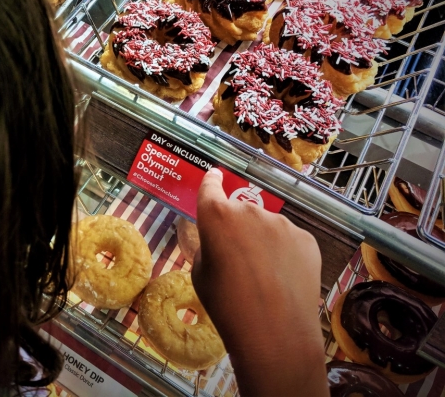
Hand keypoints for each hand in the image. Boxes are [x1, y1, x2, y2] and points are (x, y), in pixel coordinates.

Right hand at [191, 168, 328, 396]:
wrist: (275, 332)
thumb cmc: (226, 304)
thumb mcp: (201, 273)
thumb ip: (209, 246)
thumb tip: (221, 240)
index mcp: (217, 216)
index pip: (211, 187)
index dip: (212, 181)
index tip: (215, 176)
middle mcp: (250, 211)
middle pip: (239, 212)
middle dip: (237, 228)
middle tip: (236, 259)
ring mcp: (282, 223)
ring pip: (266, 227)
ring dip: (262, 241)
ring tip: (263, 275)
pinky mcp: (306, 238)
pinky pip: (289, 240)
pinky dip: (284, 253)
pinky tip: (282, 278)